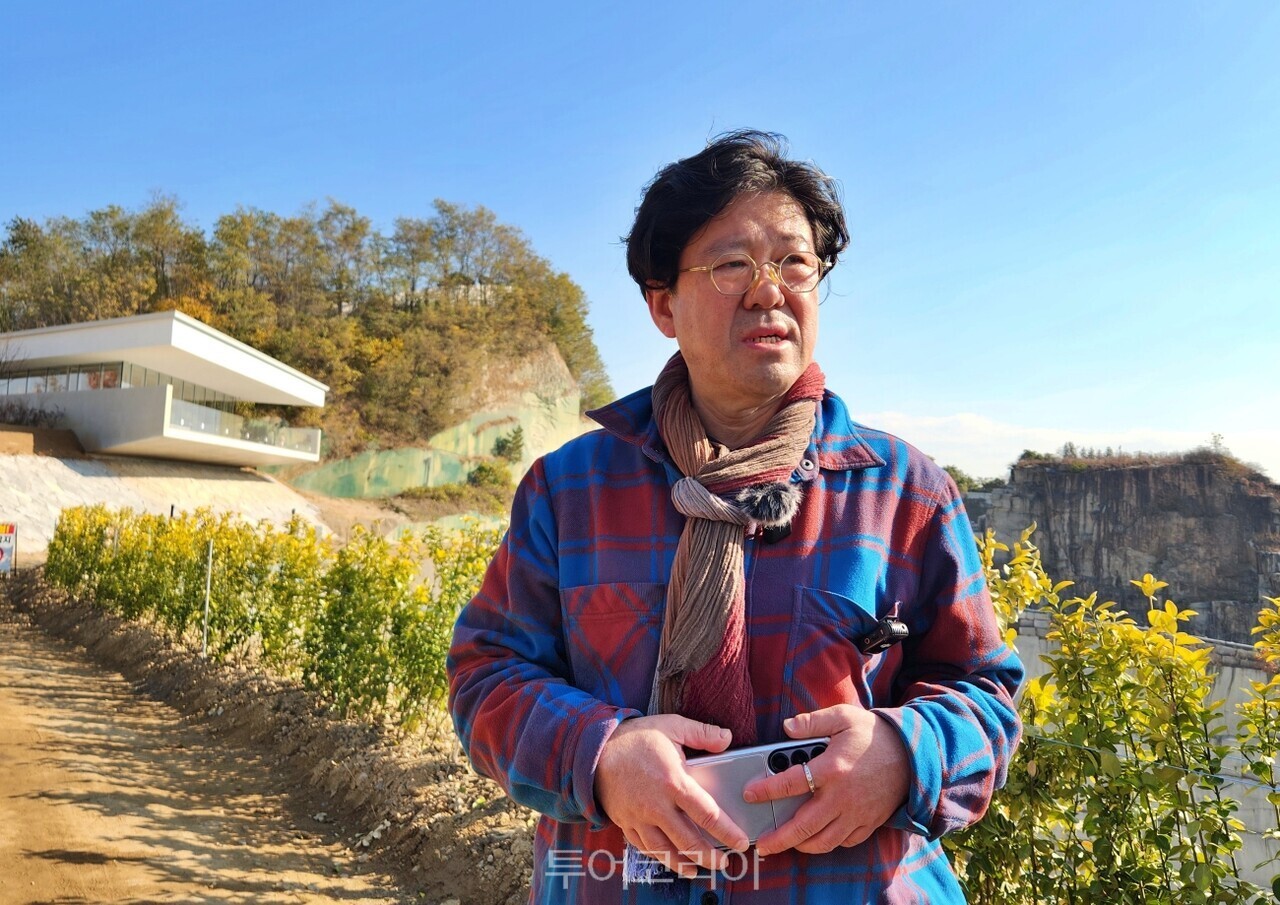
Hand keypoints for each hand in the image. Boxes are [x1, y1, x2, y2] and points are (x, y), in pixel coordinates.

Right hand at [595, 714, 748, 876]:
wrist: (595, 748)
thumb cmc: (636, 737)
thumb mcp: (671, 726)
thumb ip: (702, 733)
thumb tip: (727, 737)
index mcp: (673, 782)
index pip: (708, 814)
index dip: (728, 832)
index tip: (741, 842)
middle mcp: (657, 805)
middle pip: (688, 841)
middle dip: (709, 856)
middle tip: (723, 863)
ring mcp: (639, 817)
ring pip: (664, 850)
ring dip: (683, 863)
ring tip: (698, 869)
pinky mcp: (625, 821)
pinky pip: (643, 846)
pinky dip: (658, 857)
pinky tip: (669, 859)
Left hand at [744, 705, 909, 855]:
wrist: (913, 753)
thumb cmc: (874, 734)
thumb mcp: (843, 717)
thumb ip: (812, 722)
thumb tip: (786, 727)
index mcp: (831, 769)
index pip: (790, 784)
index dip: (766, 790)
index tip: (749, 794)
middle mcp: (841, 797)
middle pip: (803, 827)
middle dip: (778, 839)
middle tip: (761, 844)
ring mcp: (856, 813)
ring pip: (823, 841)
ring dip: (801, 846)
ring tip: (786, 844)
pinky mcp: (869, 823)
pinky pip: (845, 842)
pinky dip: (828, 844)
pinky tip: (817, 838)